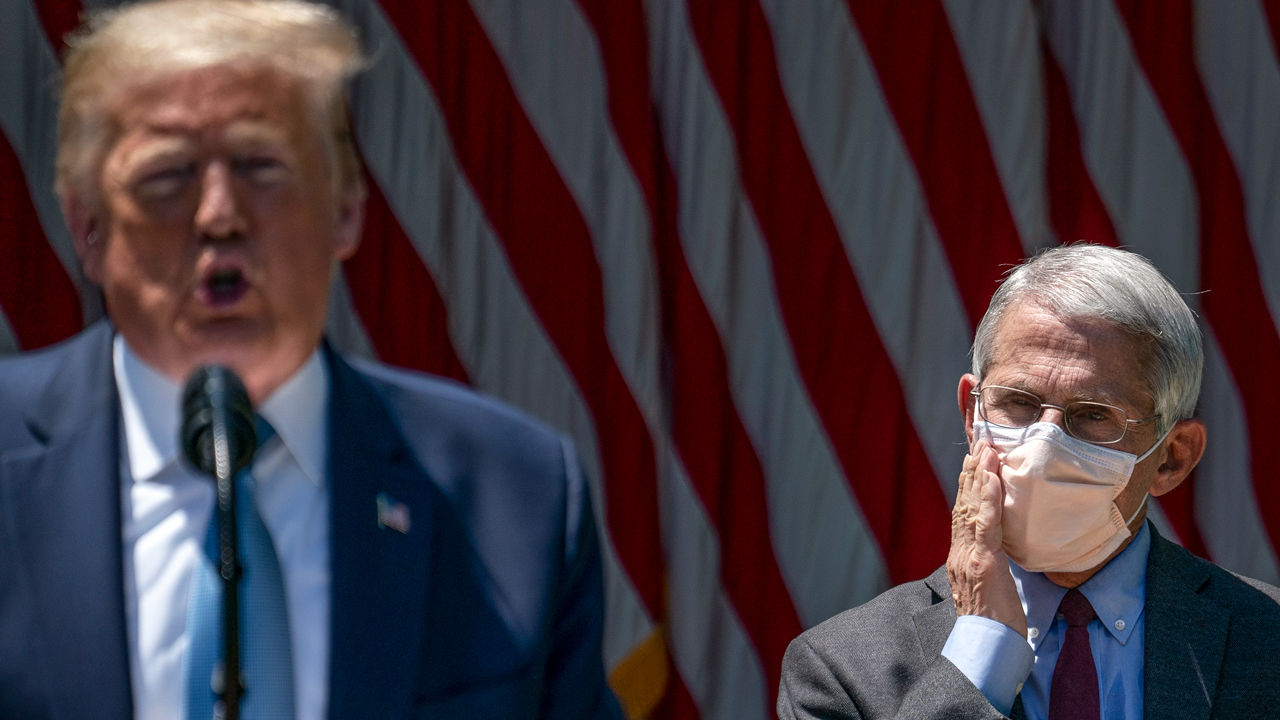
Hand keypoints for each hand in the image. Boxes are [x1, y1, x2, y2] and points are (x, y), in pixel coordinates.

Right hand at [946, 441, 1027, 636]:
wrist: (985, 648)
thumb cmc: (992, 625)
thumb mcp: (987, 590)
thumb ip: (987, 567)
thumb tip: (996, 553)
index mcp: (959, 559)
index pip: (962, 515)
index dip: (967, 488)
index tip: (974, 463)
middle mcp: (958, 553)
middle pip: (963, 505)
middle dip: (971, 473)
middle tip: (980, 444)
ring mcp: (968, 557)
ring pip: (971, 508)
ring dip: (979, 475)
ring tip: (986, 450)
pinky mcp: (983, 562)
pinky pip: (986, 524)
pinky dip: (988, 497)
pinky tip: (992, 477)